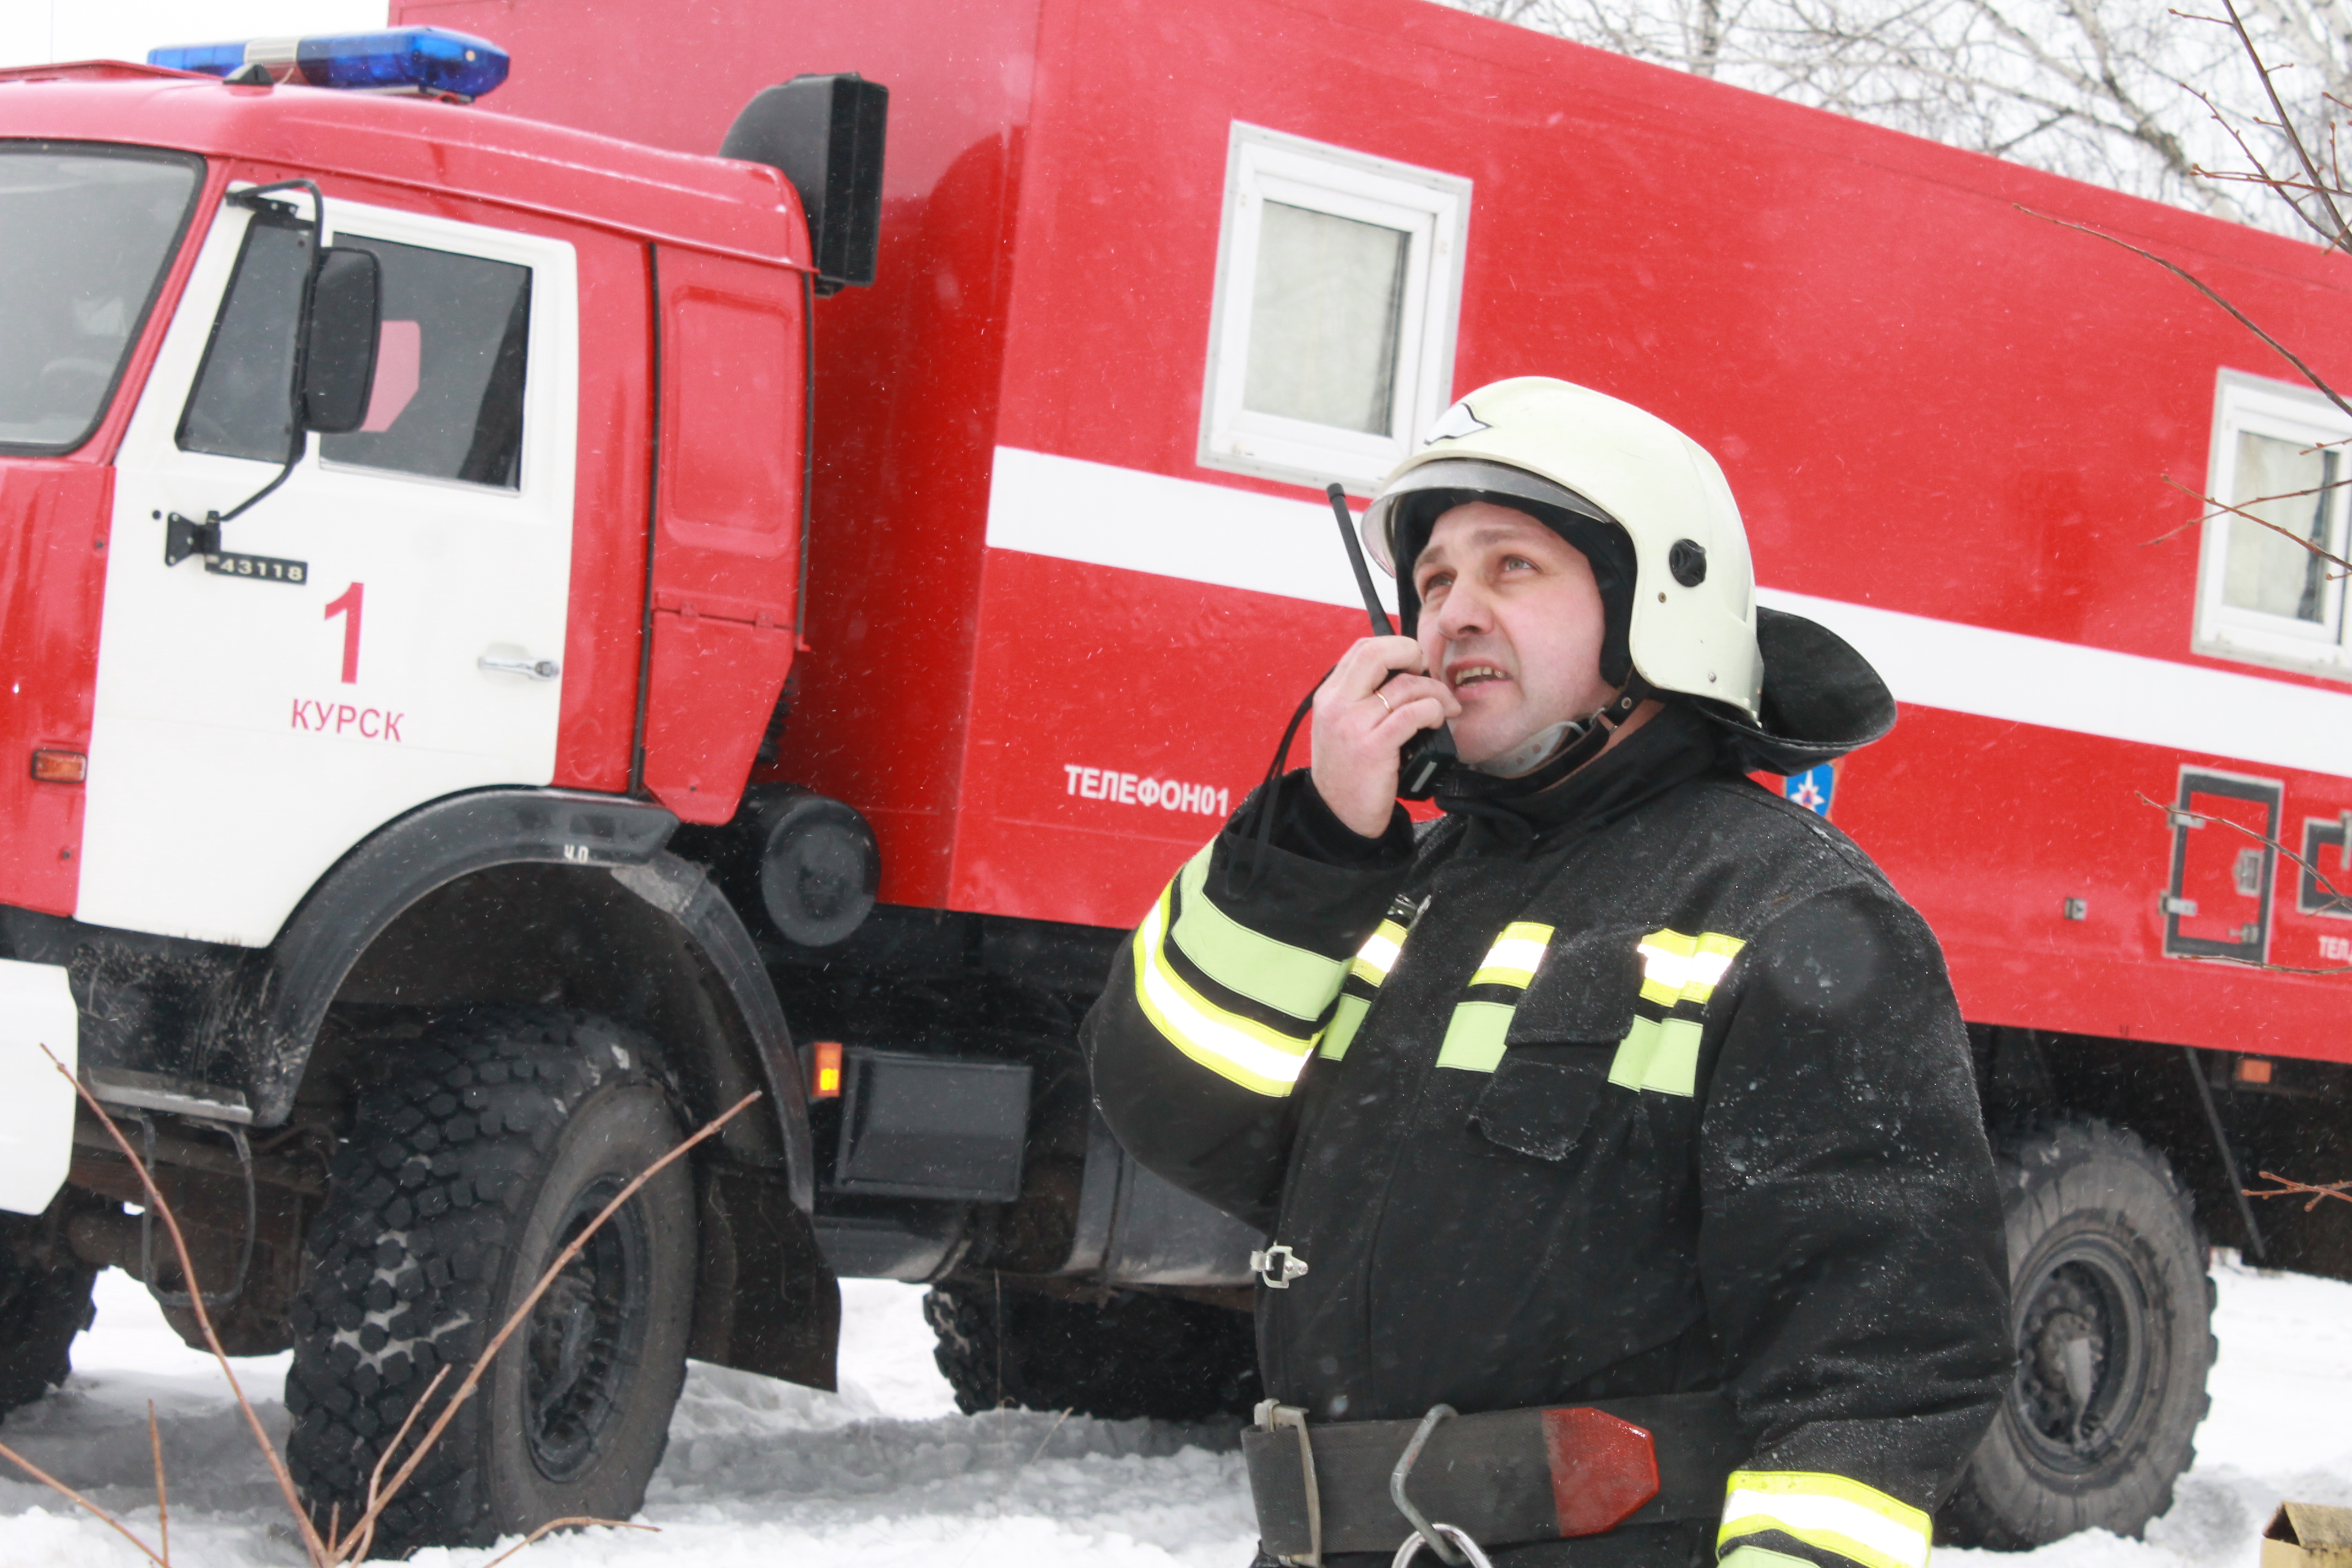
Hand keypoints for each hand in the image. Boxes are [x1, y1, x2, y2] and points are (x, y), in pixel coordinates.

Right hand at [1308, 635, 1458, 837]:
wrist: (1339, 816)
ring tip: (1445, 707)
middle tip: (1427, 670)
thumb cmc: (1349, 773)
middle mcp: (1337, 705)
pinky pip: (1414, 713)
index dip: (1394, 647)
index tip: (1413, 663)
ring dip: (1435, 691)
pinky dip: (1433, 711)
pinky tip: (1436, 720)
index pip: (1362, 649)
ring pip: (1405, 686)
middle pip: (1376, 653)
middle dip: (1411, 653)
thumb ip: (1361, 699)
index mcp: (1329, 696)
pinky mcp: (1374, 747)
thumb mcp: (1342, 728)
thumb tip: (1403, 674)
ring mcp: (1353, 725)